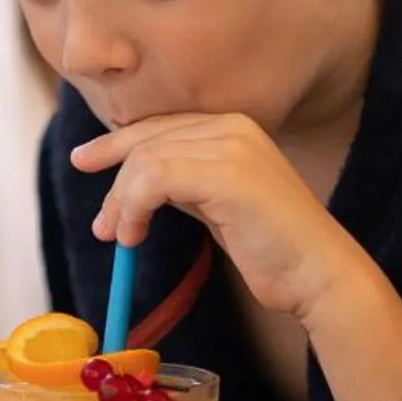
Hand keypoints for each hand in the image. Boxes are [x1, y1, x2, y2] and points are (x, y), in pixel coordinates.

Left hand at [70, 113, 365, 319]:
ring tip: (121, 239)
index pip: (160, 125)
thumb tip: (132, 181)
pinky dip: (132, 207)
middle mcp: (233, 126)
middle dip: (113, 180)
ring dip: (121, 203)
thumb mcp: (216, 202)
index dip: (117, 143)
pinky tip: (134, 235)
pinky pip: (154, 178)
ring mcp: (232, 146)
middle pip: (147, 139)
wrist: (316, 275)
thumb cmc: (269, 248)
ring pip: (145, 159)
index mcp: (233, 126)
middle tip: (100, 224)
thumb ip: (183, 181)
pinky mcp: (227, 173)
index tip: (85, 160)